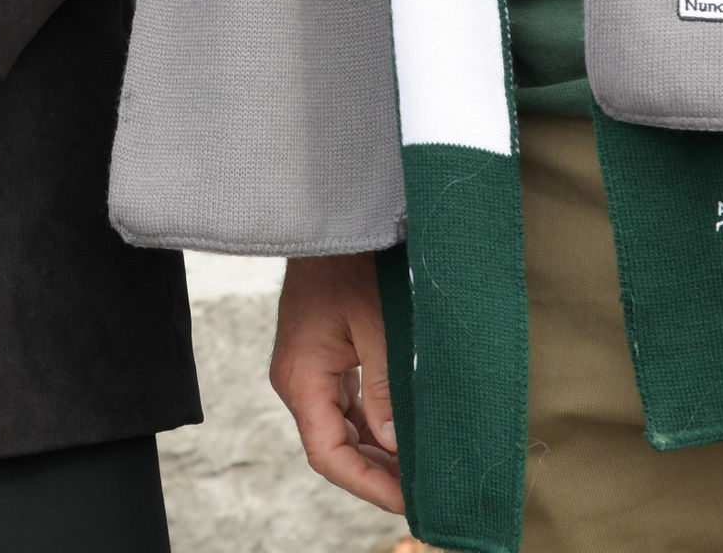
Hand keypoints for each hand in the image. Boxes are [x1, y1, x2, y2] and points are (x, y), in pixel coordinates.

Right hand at [267, 254, 403, 513]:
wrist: (333, 222)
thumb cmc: (352, 263)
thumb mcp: (376, 326)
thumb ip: (385, 389)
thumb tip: (396, 445)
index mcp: (301, 377)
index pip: (329, 454)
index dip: (367, 484)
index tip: (408, 500)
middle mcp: (298, 380)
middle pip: (333, 447)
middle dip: (377, 474)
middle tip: (423, 492)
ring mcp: (308, 370)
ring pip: (341, 429)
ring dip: (377, 452)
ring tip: (420, 469)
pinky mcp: (322, 358)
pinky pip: (345, 406)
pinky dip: (373, 426)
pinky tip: (404, 434)